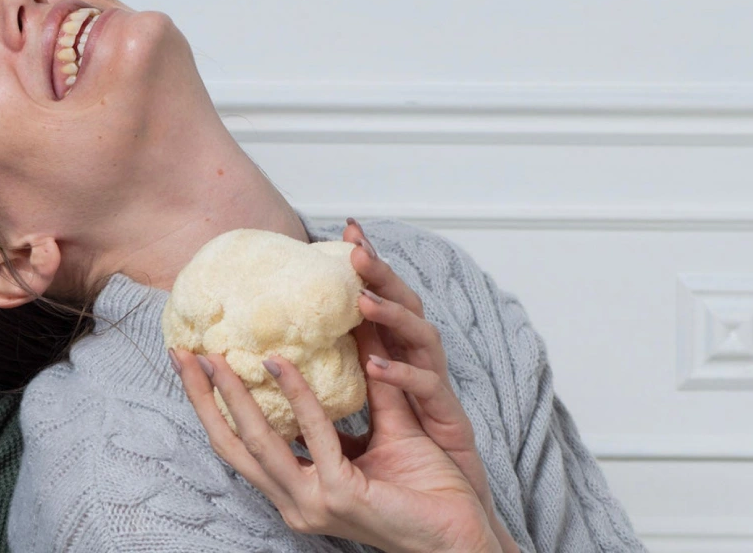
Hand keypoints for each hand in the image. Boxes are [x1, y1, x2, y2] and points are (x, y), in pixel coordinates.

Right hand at [174, 346, 498, 552]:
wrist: (462, 536)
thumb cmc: (427, 491)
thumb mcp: (383, 429)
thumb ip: (358, 390)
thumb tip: (345, 331)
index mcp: (297, 491)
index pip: (238, 447)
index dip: (211, 405)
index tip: (193, 363)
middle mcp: (294, 502)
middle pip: (230, 446)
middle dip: (202, 398)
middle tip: (184, 353)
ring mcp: (312, 503)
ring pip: (258, 442)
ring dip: (235, 394)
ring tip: (221, 353)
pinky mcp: (339, 496)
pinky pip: (313, 435)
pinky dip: (296, 396)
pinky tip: (284, 363)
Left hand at [345, 220, 516, 551]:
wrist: (455, 520)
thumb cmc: (416, 468)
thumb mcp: (374, 418)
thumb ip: (353, 385)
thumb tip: (298, 359)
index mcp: (400, 364)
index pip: (383, 306)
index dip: (368, 271)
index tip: (345, 233)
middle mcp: (422, 370)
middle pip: (406, 307)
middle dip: (382, 274)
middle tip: (355, 246)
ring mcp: (438, 393)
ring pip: (421, 337)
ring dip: (392, 315)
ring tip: (362, 299)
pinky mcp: (451, 421)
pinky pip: (428, 391)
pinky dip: (402, 376)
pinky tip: (377, 366)